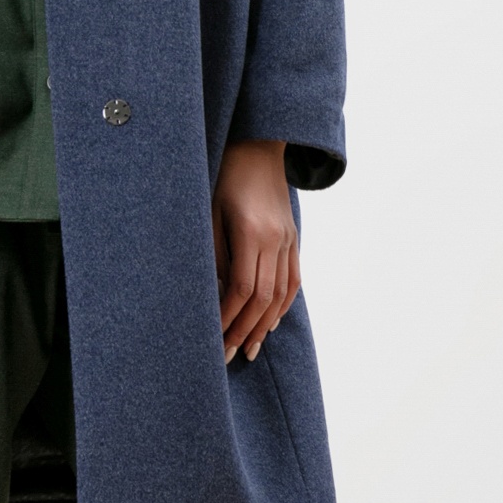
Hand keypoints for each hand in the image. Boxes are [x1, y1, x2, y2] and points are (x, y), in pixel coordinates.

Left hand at [213, 139, 298, 362]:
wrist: (258, 147)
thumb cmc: (224, 177)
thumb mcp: (209, 212)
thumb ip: (214, 254)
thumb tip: (214, 295)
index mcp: (251, 231)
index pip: (241, 289)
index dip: (227, 318)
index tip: (213, 338)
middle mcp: (275, 239)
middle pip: (263, 298)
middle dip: (244, 330)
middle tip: (228, 354)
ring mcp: (288, 240)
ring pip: (281, 294)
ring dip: (265, 325)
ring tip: (250, 349)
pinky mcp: (293, 238)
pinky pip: (293, 279)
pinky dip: (282, 304)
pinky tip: (271, 322)